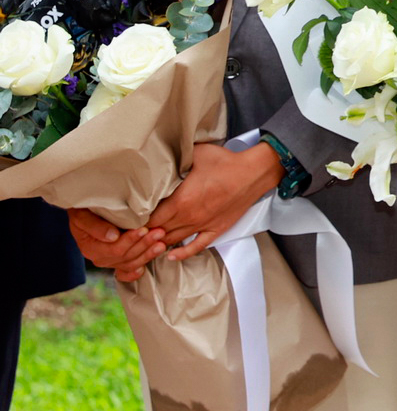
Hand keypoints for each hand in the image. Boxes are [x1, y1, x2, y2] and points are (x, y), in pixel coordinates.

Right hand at [67, 208, 164, 282]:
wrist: (84, 212)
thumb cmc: (83, 211)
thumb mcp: (82, 215)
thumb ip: (95, 226)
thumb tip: (113, 236)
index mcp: (90, 248)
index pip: (114, 248)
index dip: (130, 240)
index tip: (144, 229)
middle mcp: (99, 258)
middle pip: (125, 256)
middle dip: (144, 244)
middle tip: (160, 232)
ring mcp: (109, 262)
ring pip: (130, 263)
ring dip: (147, 254)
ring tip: (162, 244)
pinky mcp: (118, 261)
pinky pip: (127, 271)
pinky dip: (136, 272)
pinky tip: (145, 269)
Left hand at [147, 141, 283, 260]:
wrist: (253, 173)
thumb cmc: (225, 162)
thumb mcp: (195, 154)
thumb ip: (174, 158)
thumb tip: (158, 155)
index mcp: (180, 200)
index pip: (150, 218)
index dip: (137, 221)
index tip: (129, 220)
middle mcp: (189, 217)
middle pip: (158, 231)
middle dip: (145, 233)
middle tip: (134, 232)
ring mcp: (203, 225)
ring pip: (173, 240)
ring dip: (160, 242)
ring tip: (149, 241)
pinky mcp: (216, 229)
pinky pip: (196, 247)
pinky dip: (182, 253)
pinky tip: (172, 256)